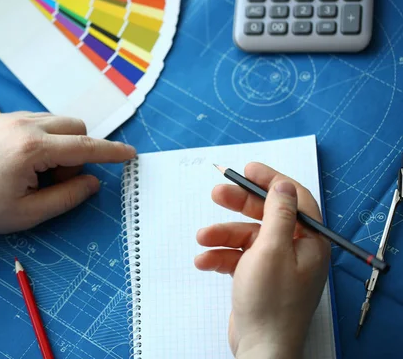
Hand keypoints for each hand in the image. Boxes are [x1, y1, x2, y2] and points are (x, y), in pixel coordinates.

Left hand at [0, 111, 135, 233]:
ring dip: (61, 145)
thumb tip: (93, 183)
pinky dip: (45, 139)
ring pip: (57, 122)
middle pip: (75, 126)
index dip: (111, 152)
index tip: (130, 154)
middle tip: (57, 181)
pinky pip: (39, 120)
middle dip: (79, 152)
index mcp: (32, 149)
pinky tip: (24, 161)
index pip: (84, 146)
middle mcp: (25, 125)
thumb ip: (67, 197)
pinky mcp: (2, 116)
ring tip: (36, 173)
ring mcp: (12, 116)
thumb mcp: (28, 214)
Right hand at [194, 162, 329, 358]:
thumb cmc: (270, 303)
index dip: (271, 180)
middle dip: (239, 205)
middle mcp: (295, 250)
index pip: (294, 199)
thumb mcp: (272, 249)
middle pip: (266, 215)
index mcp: (309, 241)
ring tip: (201, 238)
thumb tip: (283, 184)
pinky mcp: (257, 277)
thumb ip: (279, 213)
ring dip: (222, 235)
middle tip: (217, 192)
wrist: (260, 348)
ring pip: (246, 236)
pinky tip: (204, 261)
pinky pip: (237, 257)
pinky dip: (220, 257)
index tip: (247, 169)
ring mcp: (275, 265)